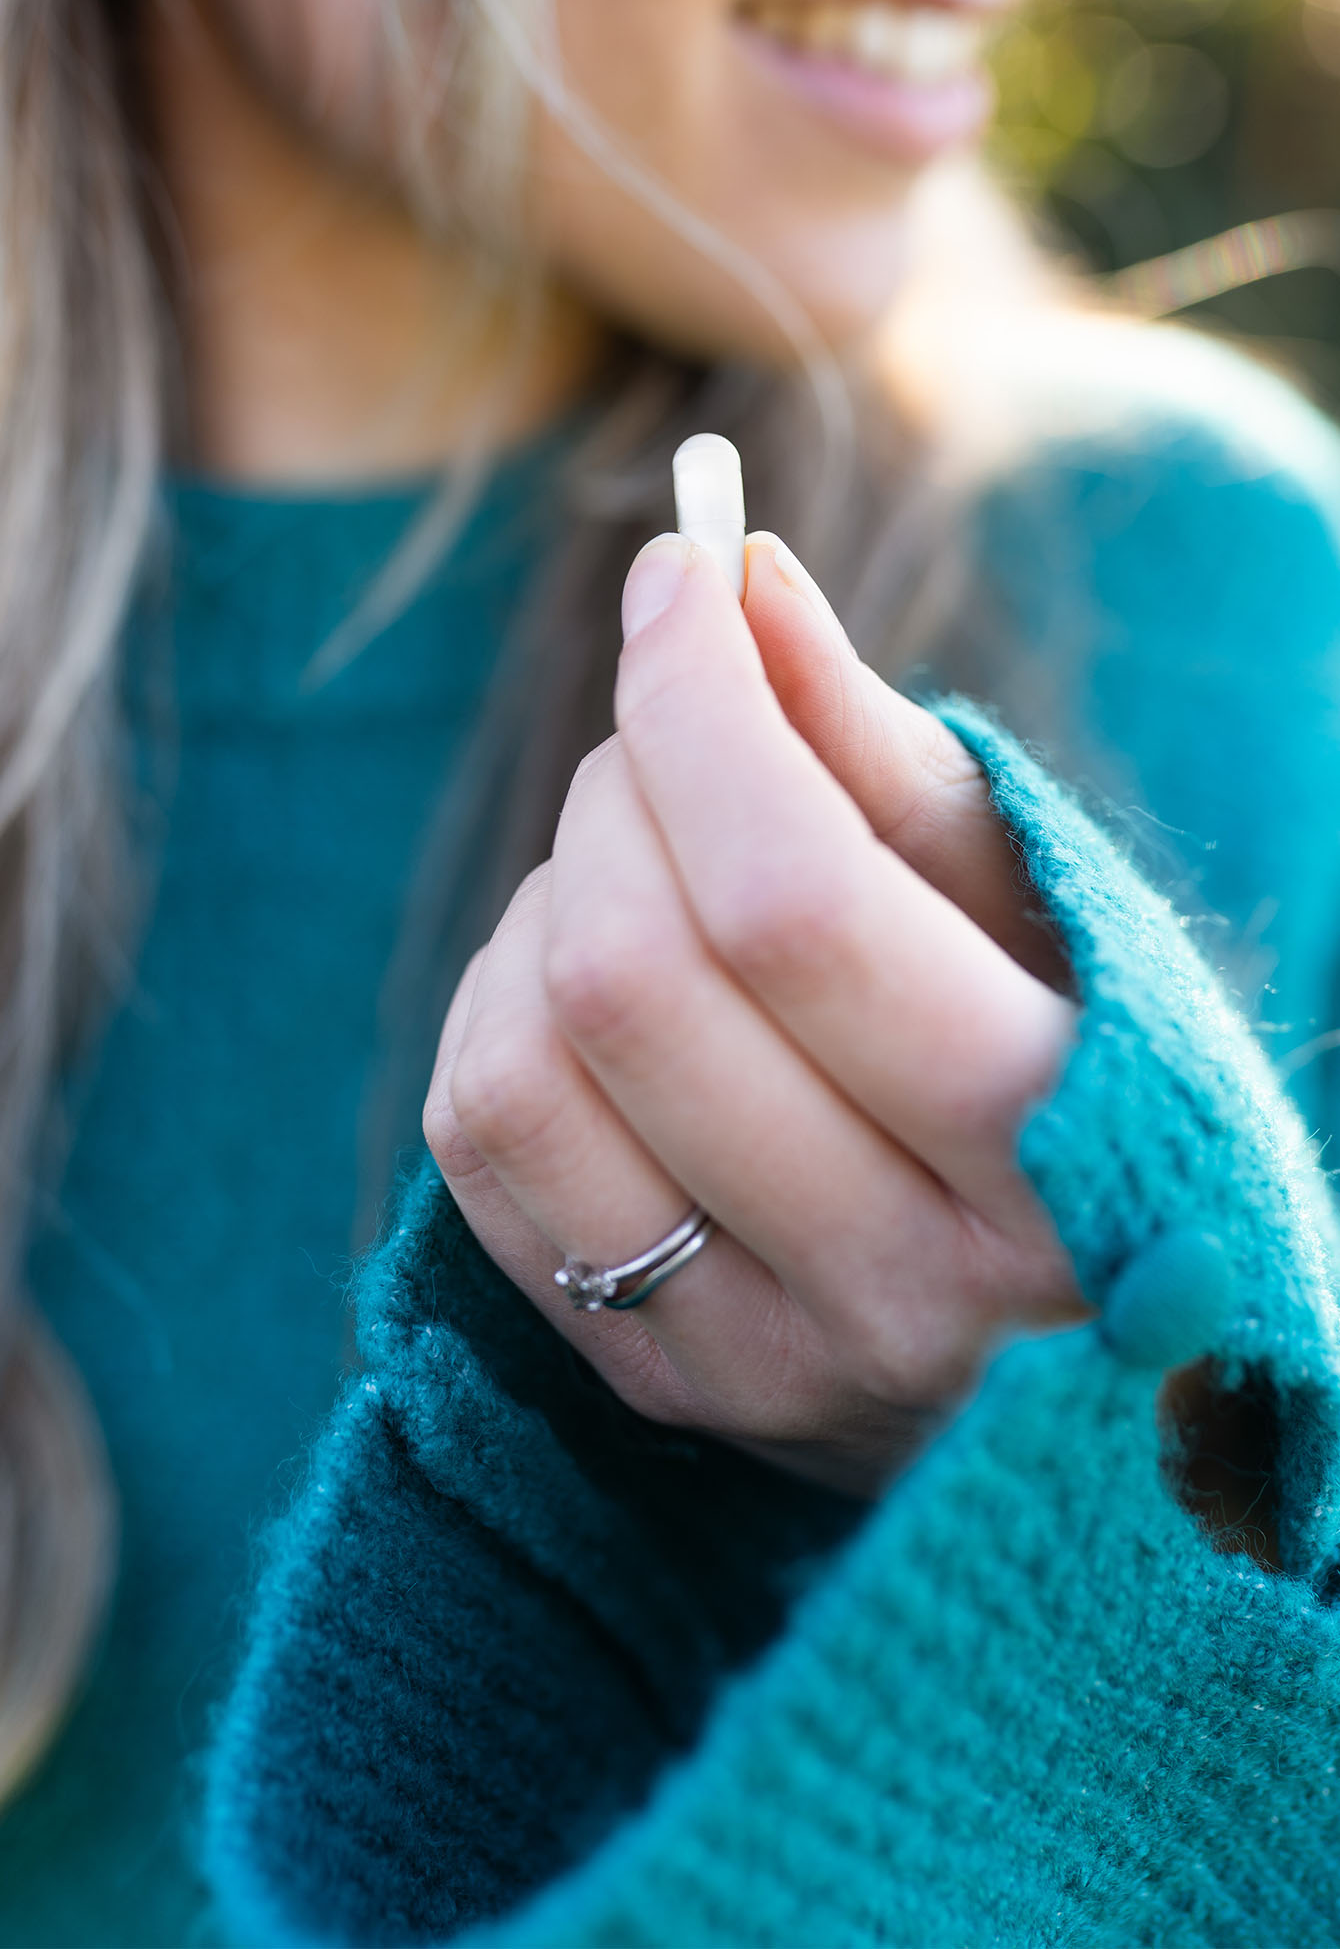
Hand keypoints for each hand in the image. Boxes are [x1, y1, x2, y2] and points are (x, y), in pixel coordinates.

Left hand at [423, 532, 1083, 1497]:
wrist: (1068, 1339)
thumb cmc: (1068, 1070)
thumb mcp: (1036, 908)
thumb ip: (887, 753)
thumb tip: (740, 580)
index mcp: (1053, 1153)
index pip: (792, 903)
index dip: (700, 710)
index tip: (679, 579)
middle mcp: (904, 1293)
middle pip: (636, 974)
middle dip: (623, 786)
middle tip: (674, 734)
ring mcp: (761, 1365)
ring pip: (526, 1062)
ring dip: (548, 900)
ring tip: (640, 866)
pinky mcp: (651, 1385)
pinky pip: (478, 1145)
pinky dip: (502, 1004)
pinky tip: (591, 980)